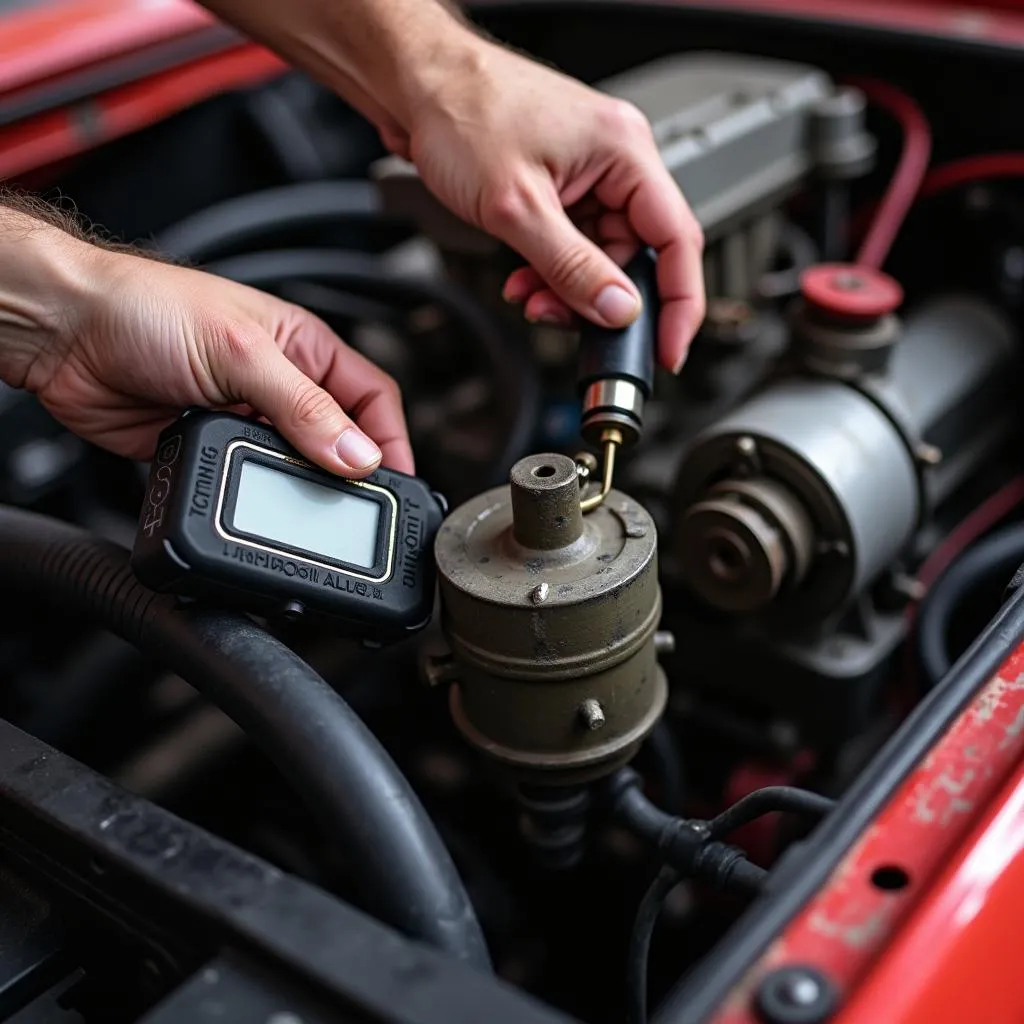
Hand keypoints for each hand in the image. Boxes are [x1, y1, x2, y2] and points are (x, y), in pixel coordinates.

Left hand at [3, 224, 411, 476]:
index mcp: (303, 347)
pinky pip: (246, 481)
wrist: (61, 334)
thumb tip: (356, 454)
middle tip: (355, 504)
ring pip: (294, 466)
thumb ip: (302, 408)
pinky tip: (253, 499)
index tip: (397, 481)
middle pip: (338, 439)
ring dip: (300, 486)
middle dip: (350, 472)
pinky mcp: (207, 448)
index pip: (372, 396)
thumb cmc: (143, 307)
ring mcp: (244, 419)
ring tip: (305, 504)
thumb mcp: (240, 352)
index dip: (391, 439)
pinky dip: (253, 496)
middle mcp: (279, 384)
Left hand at [404, 38, 705, 372]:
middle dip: (597, 298)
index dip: (680, 302)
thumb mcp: (517, 207)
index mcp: (624, 151)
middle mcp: (613, 161)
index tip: (668, 347)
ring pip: (598, 257)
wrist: (414, 85)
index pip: (676, 240)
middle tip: (560, 318)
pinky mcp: (558, 187)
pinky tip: (522, 278)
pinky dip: (549, 271)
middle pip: (634, 255)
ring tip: (528, 295)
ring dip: (565, 288)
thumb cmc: (461, 111)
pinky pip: (571, 245)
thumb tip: (617, 310)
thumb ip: (572, 267)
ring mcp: (586, 174)